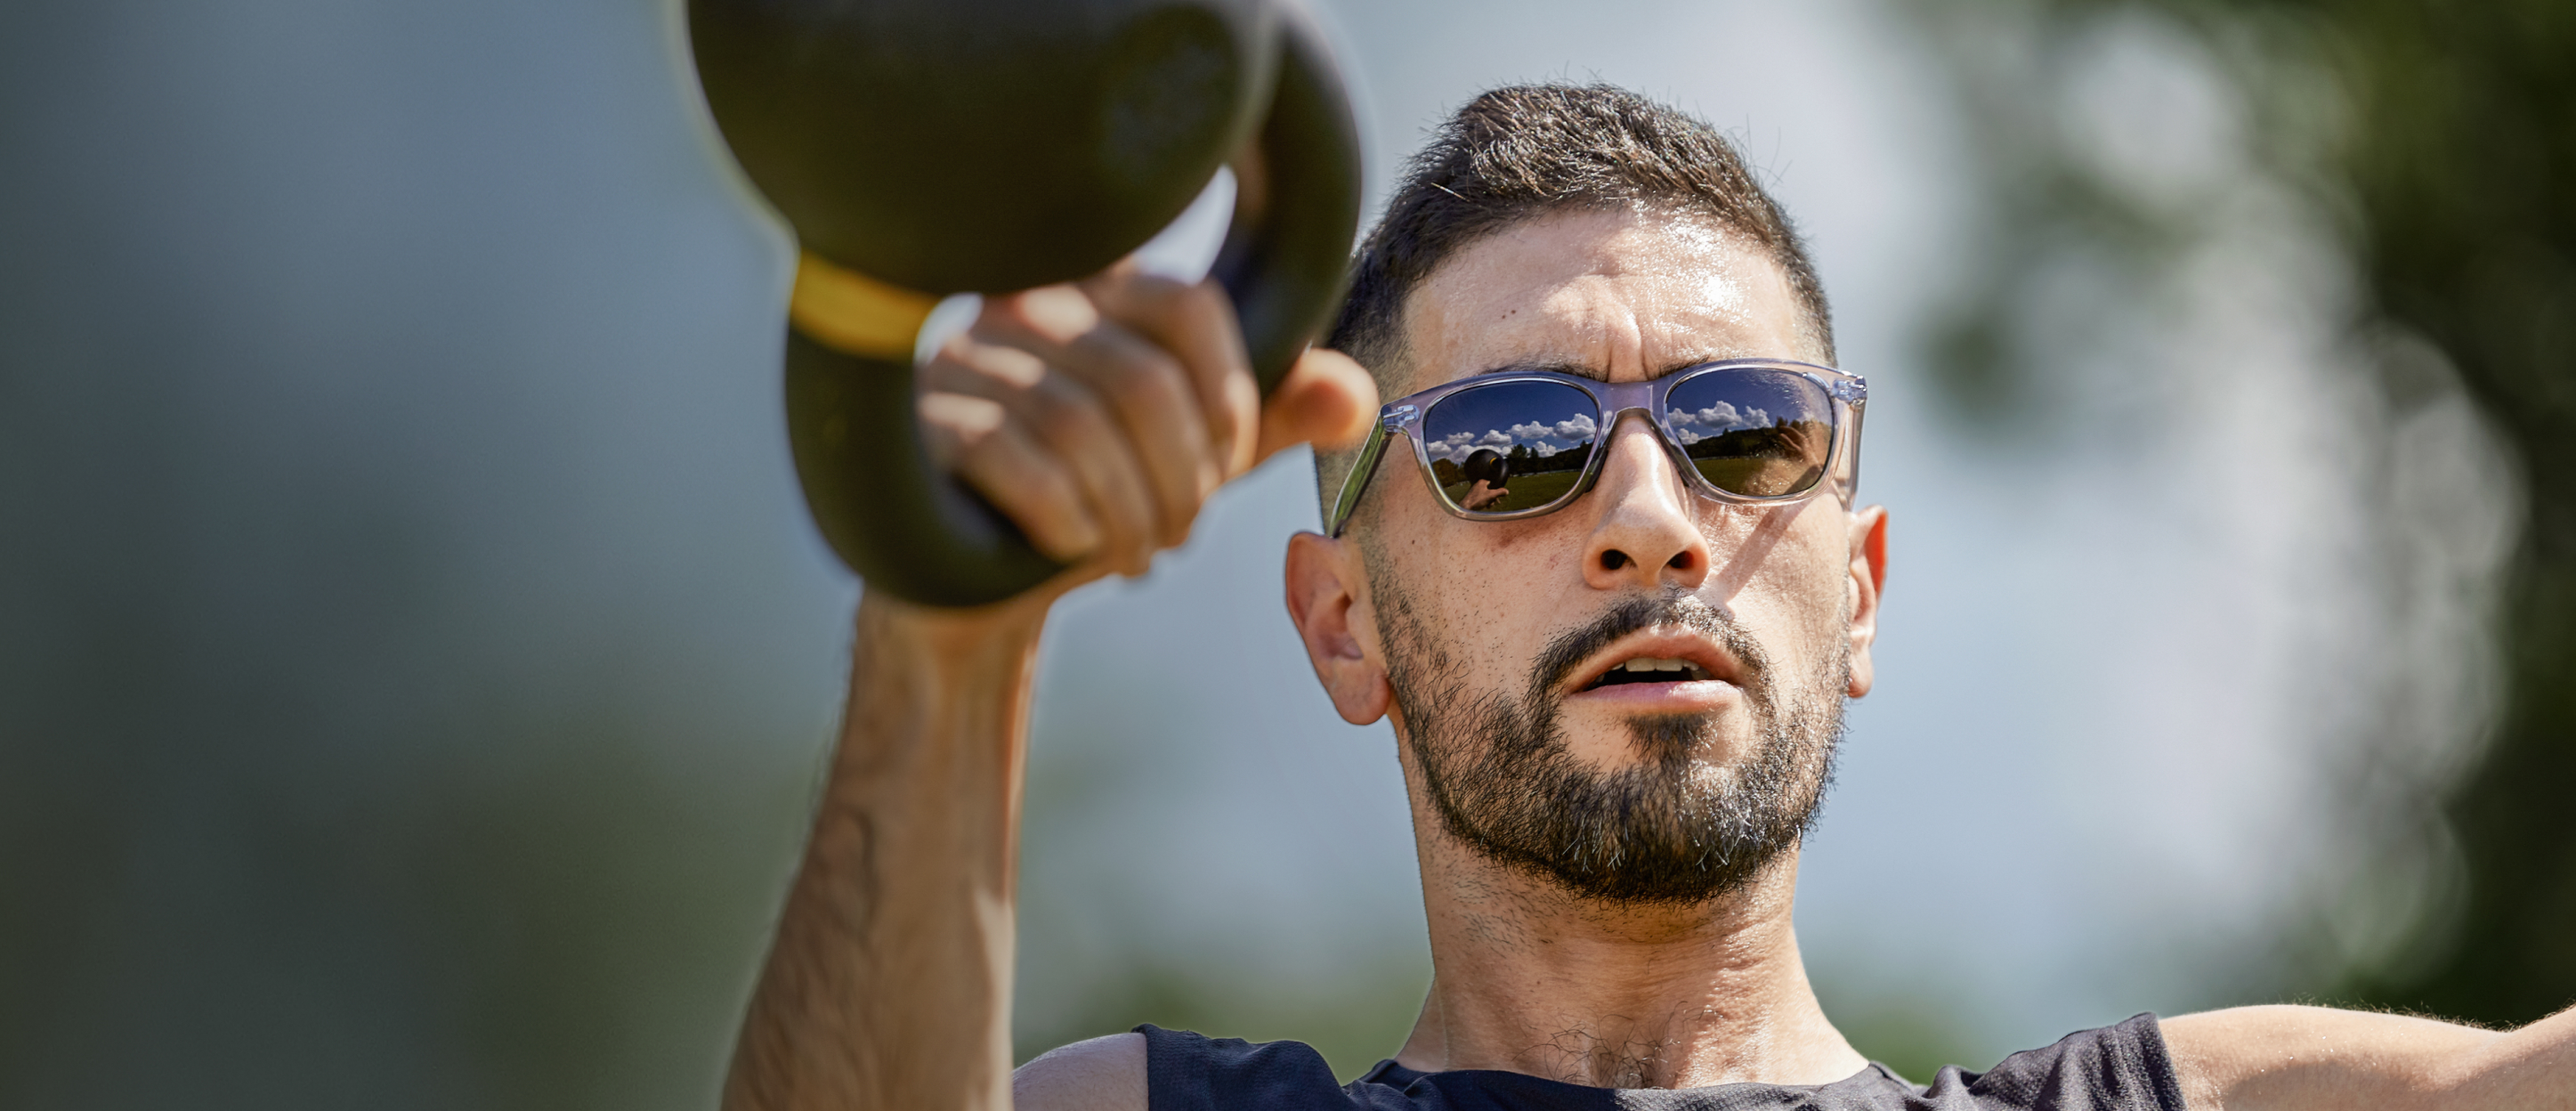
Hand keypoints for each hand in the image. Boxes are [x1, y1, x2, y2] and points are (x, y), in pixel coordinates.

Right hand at [915, 263, 1375, 602]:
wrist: (975, 586)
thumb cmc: (1091, 498)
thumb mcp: (1187, 457)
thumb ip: (1269, 420)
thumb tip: (1353, 396)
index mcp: (1094, 286)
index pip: (1188, 303)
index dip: (1231, 396)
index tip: (1228, 463)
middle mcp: (1019, 304)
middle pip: (1142, 378)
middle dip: (1184, 478)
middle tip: (1182, 530)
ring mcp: (960, 361)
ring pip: (1082, 427)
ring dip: (1132, 511)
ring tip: (1140, 552)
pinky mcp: (923, 428)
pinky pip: (1018, 463)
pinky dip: (1071, 521)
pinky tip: (1078, 548)